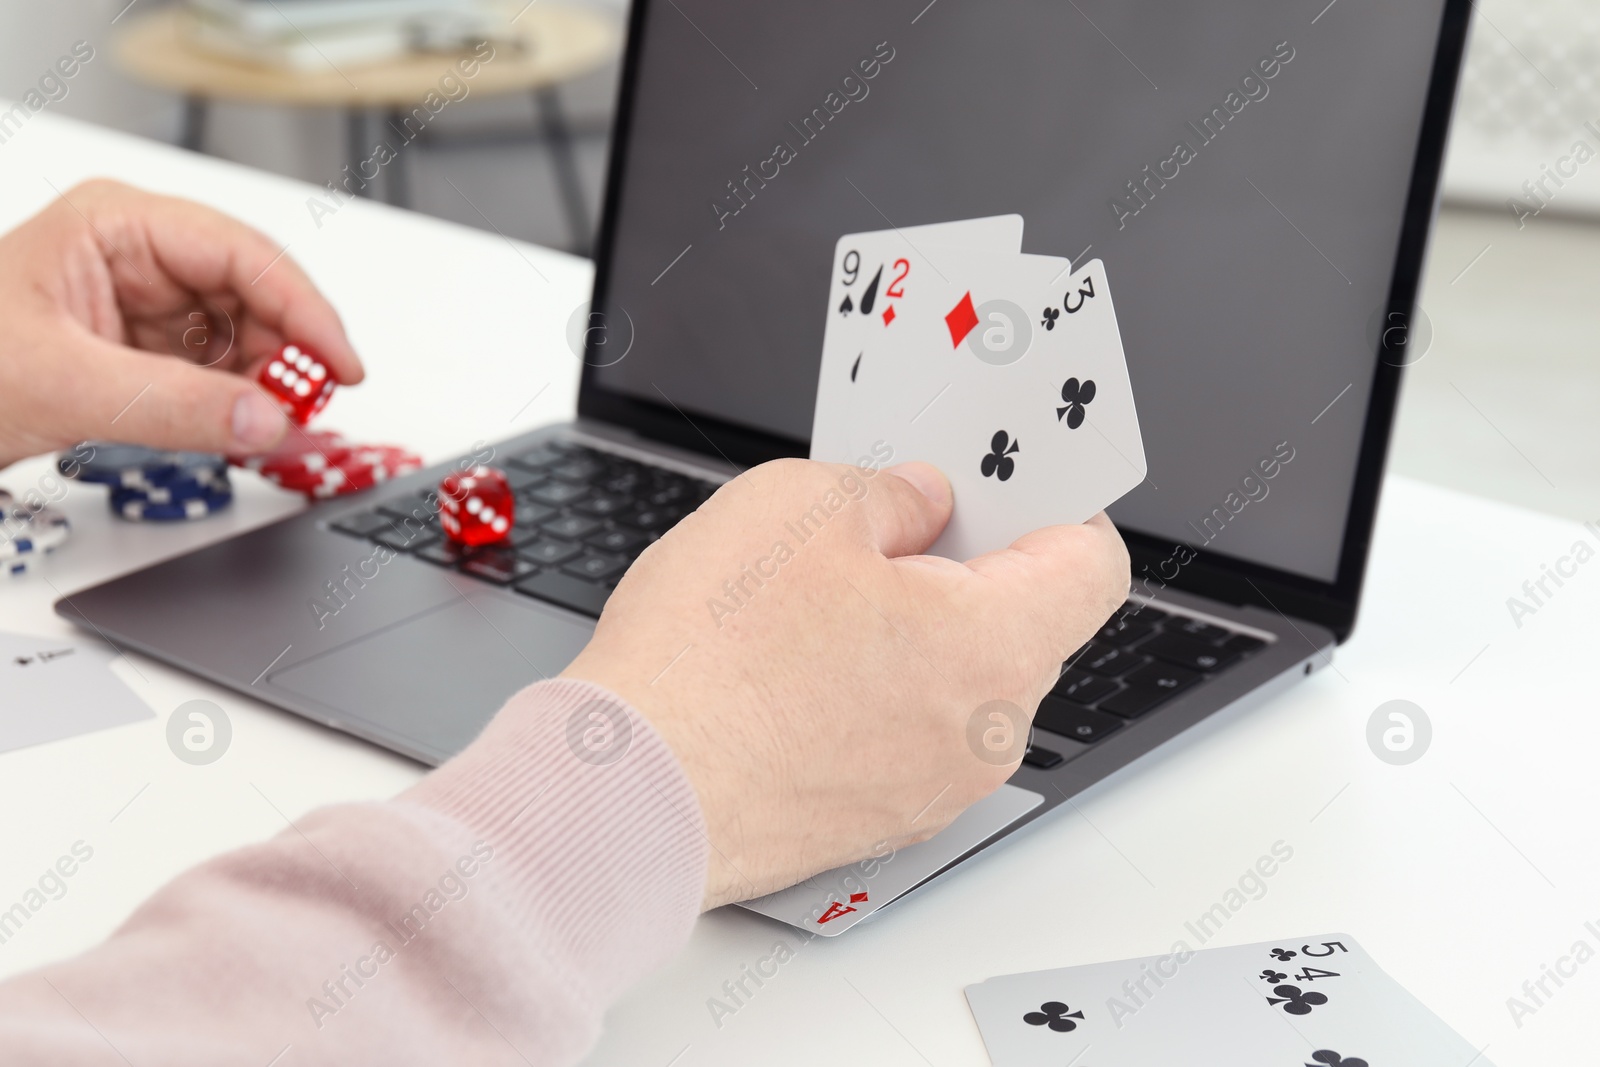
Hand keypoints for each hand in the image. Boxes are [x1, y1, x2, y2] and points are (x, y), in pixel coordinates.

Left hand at [0, 179, 361, 467]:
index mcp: (120, 226)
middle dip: (289, 354)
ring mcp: (149, 308)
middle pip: (255, 297)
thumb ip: (175, 407)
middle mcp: (143, 258)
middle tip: (313, 409)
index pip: (242, 255)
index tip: (341, 366)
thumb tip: (270, 422)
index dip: (304, 309)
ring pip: (246, 341)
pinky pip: (220, 377)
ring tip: (276, 428)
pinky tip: (246, 430)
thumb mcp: (65, 385)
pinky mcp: (149, 357)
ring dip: (269, 386)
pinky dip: (241, 407)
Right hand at [562, 458, 1129, 908]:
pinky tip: (797, 658)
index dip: (1054, 504)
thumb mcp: (799, 507)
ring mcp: (932, 786)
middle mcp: (985, 733)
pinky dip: (876, 687)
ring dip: (916, 627)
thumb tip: (917, 504)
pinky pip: (906, 730)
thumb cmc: (708, 663)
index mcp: (994, 646)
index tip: (1011, 479)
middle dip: (968, 561)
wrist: (626, 798)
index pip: (1092, 564)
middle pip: (1023, 622)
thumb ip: (890, 492)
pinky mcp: (876, 818)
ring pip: (958, 679)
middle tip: (893, 517)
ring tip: (821, 592)